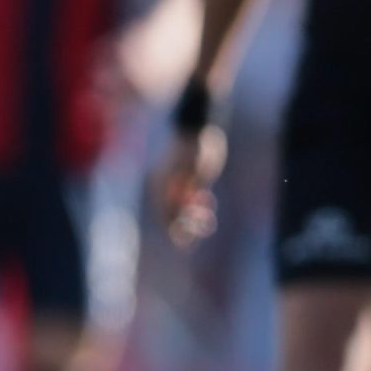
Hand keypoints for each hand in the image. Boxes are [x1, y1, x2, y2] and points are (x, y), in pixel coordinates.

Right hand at [154, 126, 227, 248]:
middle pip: (173, 217)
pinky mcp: (191, 184)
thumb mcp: (190, 170)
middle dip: (187, 226)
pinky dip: (201, 208)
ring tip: (209, 218)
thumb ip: (183, 192)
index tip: (184, 241)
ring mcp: (179, 188)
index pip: (163, 216)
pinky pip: (193, 204)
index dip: (173, 230)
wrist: (200, 130)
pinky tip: (209, 202)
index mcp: (160, 187)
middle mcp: (167, 190)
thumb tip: (177, 217)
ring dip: (196, 219)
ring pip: (184, 212)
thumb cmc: (193, 147)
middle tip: (204, 227)